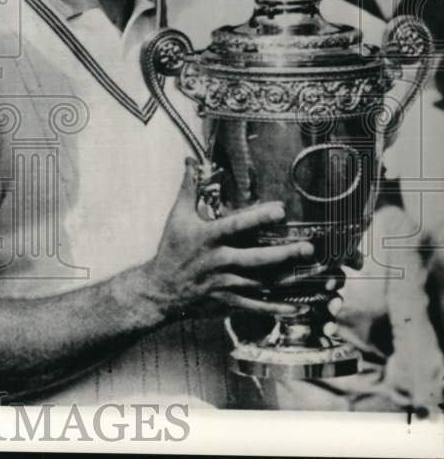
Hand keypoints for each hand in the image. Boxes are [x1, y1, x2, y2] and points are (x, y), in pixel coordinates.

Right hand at [143, 159, 315, 317]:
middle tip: (308, 248)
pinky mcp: (227, 301)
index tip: (280, 211)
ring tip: (311, 273)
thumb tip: (190, 161)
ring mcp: (223, 283)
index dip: (258, 218)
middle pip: (256, 258)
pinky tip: (297, 308)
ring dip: (287, 279)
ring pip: (260, 283)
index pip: (236, 226)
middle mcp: (218, 260)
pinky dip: (276, 309)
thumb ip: (188, 188)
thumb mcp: (177, 216)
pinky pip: (255, 306)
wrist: (160, 288)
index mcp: (208, 238)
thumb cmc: (171, 249)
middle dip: (283, 254)